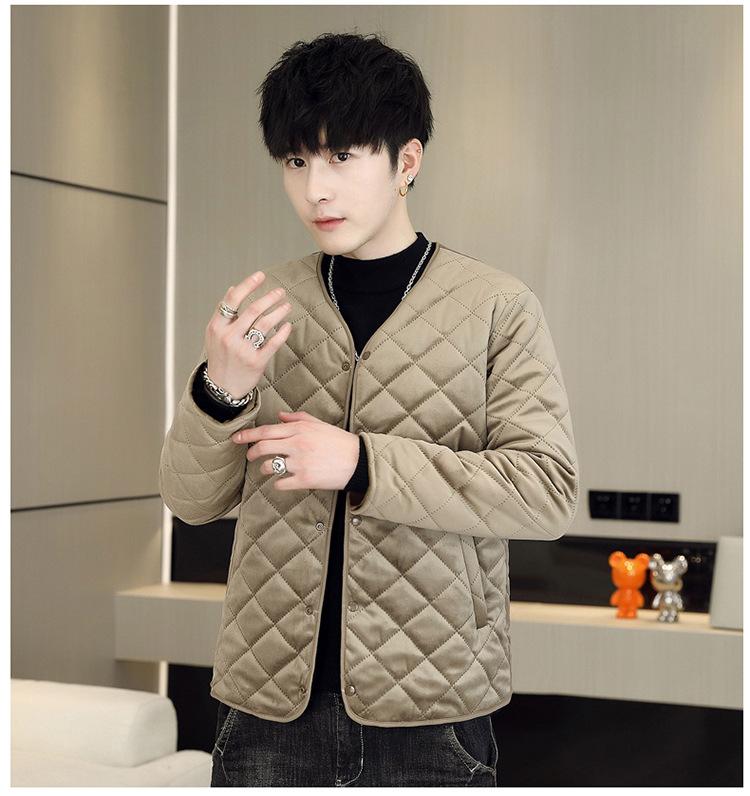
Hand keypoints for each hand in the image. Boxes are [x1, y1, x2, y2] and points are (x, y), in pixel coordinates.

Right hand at [204, 271, 293, 397]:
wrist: (222, 388)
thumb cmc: (220, 357)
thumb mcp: (214, 334)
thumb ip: (223, 312)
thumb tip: (232, 288)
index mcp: (217, 327)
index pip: (233, 300)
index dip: (248, 285)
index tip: (261, 275)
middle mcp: (229, 337)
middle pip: (253, 310)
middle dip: (270, 297)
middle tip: (280, 291)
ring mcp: (243, 350)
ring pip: (265, 324)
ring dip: (279, 312)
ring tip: (287, 305)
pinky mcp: (256, 362)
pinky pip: (274, 342)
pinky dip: (283, 332)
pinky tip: (287, 325)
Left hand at [231, 410, 359, 490]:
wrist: (358, 461)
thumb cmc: (339, 442)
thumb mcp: (319, 424)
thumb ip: (297, 419)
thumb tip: (278, 416)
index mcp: (300, 429)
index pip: (266, 430)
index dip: (247, 435)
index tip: (235, 438)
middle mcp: (298, 444)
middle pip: (263, 447)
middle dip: (251, 452)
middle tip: (250, 456)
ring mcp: (300, 463)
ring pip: (269, 466)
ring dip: (264, 469)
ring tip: (267, 469)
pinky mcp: (305, 480)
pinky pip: (281, 483)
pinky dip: (278, 484)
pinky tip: (282, 482)